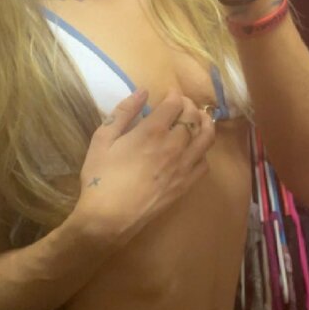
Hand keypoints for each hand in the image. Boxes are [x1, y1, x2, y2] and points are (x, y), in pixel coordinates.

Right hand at [75, 87, 214, 241]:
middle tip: (181, 104)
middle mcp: (174, 145)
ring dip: (205, 123)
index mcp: (153, 131)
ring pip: (206, 137)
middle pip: (193, 116)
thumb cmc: (101, 177)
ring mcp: (184, 166)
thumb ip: (123, 112)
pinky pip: (205, 162)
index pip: (175, 103)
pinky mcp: (186, 184)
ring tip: (199, 119)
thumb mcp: (102, 139)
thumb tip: (142, 91)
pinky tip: (195, 149)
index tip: (169, 94)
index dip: (174, 94)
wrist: (109, 218)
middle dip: (189, 105)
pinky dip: (203, 151)